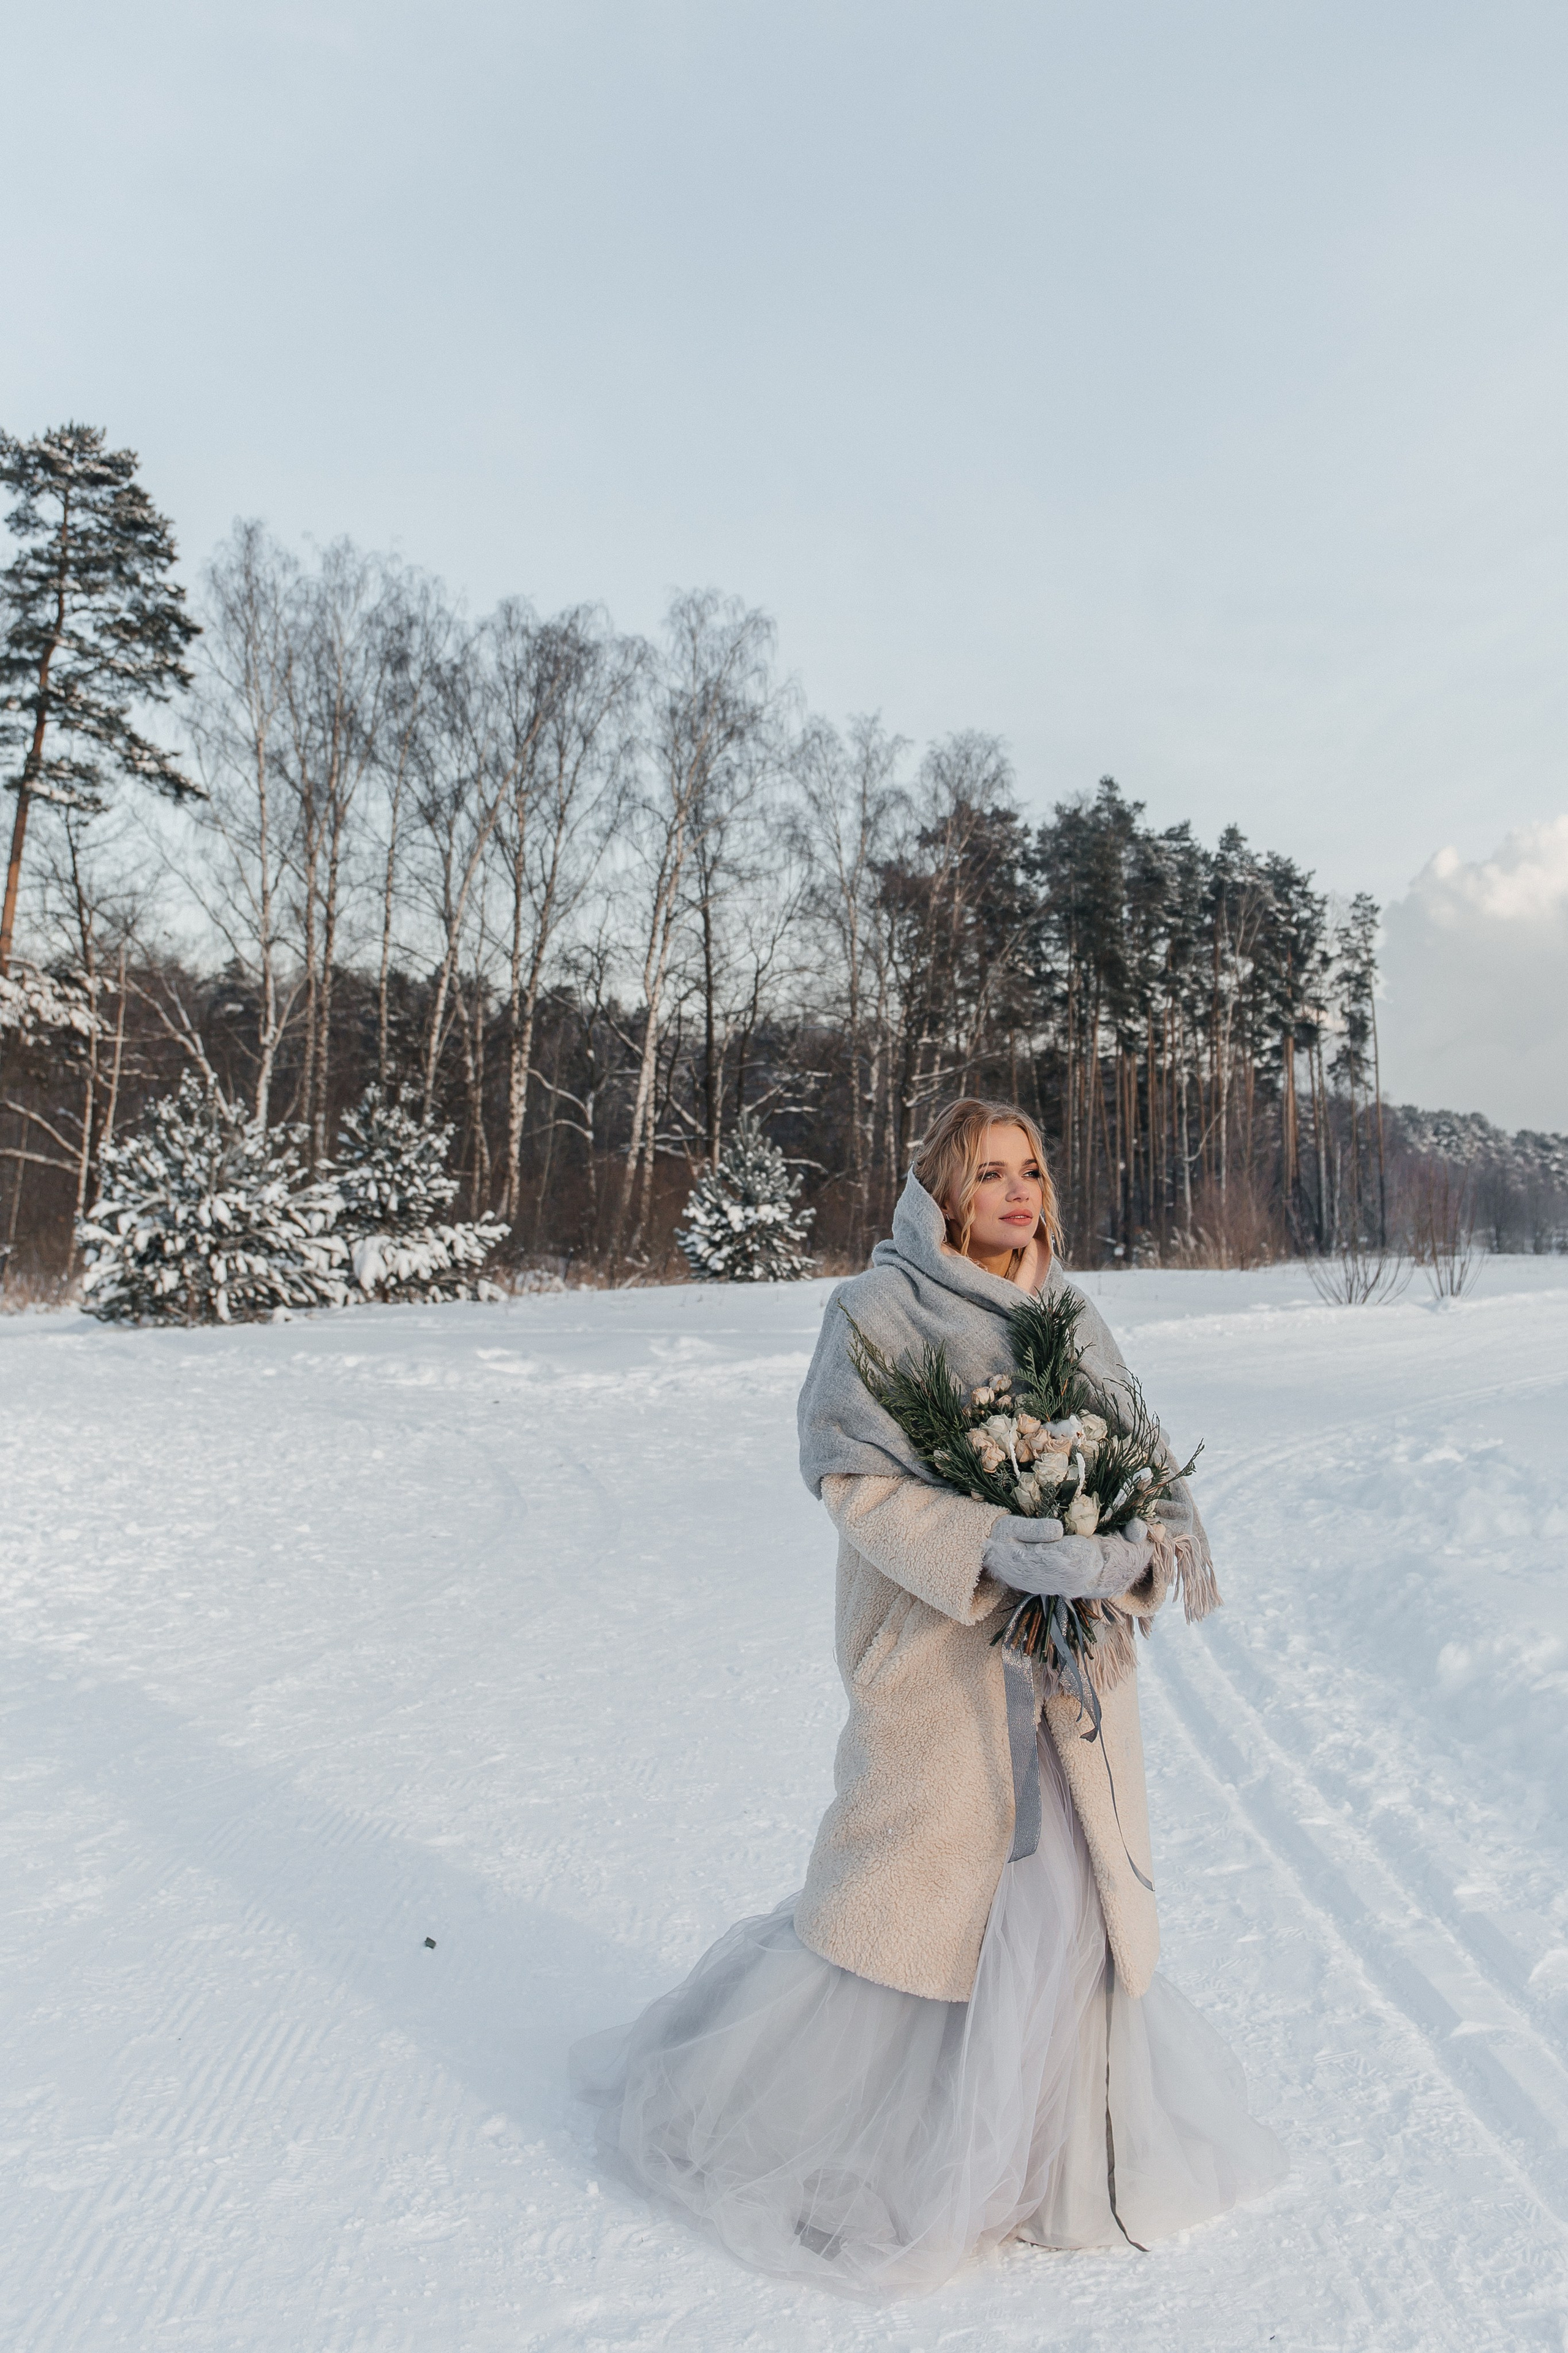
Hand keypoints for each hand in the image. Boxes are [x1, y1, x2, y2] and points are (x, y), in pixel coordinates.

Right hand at [982, 1523, 1151, 1600]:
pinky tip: (1131, 1548)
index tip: (1139, 1527)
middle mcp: (1071, 1581)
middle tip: (1147, 1527)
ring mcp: (1075, 1584)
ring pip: (1113, 1578)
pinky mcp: (1077, 1582)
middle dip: (1134, 1551)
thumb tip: (1058, 1530)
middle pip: (1113, 1570)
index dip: (1123, 1544)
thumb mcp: (1008, 1529)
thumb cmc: (1000, 1540)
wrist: (992, 1561)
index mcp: (1057, 1566)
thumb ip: (1032, 1529)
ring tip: (1143, 1534)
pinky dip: (1123, 1568)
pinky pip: (1106, 1581)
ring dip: (1132, 1559)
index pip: (1101, 1557)